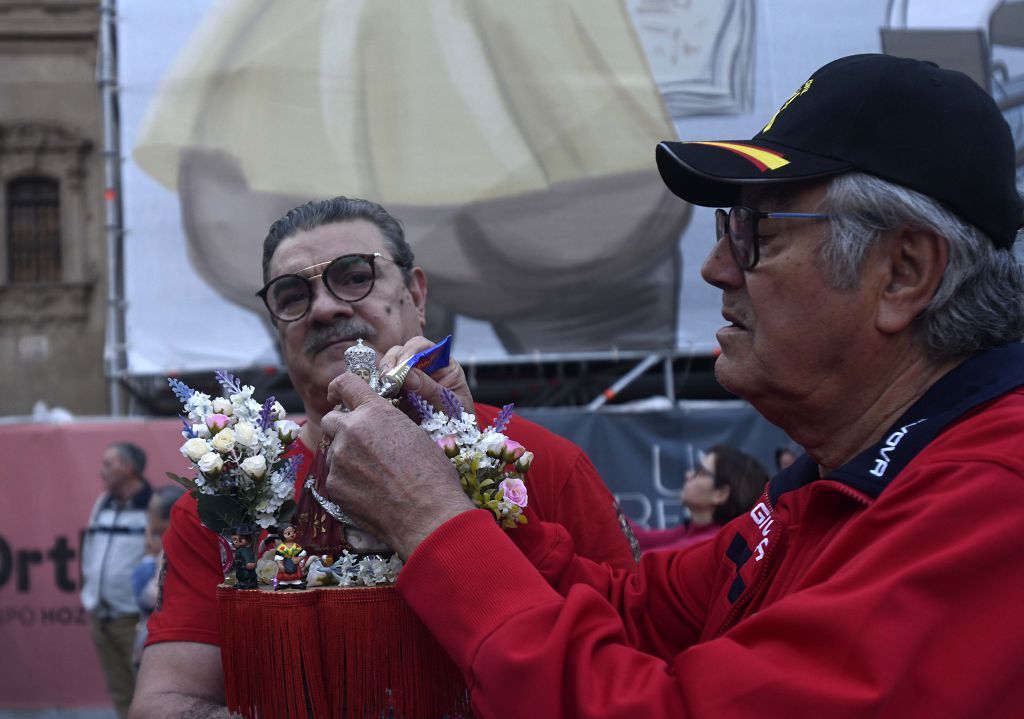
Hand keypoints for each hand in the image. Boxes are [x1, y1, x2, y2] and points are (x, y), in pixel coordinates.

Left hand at [321, 374, 474, 558]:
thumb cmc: (432, 475)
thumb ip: (388, 422)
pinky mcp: (334, 486)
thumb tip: (379, 424)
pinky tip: (370, 493)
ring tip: (374, 476)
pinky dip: (348, 482)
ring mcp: (339, 459)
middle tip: (361, 442)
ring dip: (347, 457)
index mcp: (374, 412)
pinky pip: (335, 477)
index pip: (345, 384)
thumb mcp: (415, 433)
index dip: (339, 387)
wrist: (428, 515)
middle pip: (331, 419)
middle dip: (342, 427)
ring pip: (334, 451)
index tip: (337, 395)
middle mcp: (351, 431)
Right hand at [376, 336, 474, 417]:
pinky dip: (378, 389)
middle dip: (392, 361)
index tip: (403, 363)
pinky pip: (383, 387)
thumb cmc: (459, 420)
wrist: (454, 442)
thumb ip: (430, 389)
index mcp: (442, 364)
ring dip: (383, 374)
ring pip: (388, 368)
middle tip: (388, 376)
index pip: (423, 347)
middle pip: (401, 353)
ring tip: (384, 387)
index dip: (411, 350)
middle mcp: (423, 368)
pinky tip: (379, 396)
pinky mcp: (396, 395)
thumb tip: (406, 374)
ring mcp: (407, 381)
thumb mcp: (449, 404)